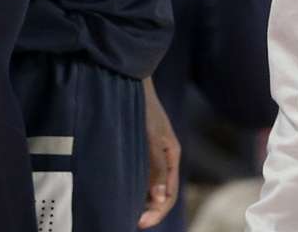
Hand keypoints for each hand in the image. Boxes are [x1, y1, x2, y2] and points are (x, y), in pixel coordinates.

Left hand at [138, 78, 179, 228]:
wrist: (130, 81)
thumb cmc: (143, 108)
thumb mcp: (151, 137)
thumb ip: (156, 167)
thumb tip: (158, 198)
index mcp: (172, 156)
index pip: (168, 194)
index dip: (157, 212)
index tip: (140, 222)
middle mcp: (165, 157)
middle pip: (161, 193)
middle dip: (150, 210)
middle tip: (133, 222)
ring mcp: (154, 153)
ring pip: (152, 185)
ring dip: (143, 201)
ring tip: (127, 212)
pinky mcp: (142, 148)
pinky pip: (143, 174)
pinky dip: (137, 187)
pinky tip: (125, 192)